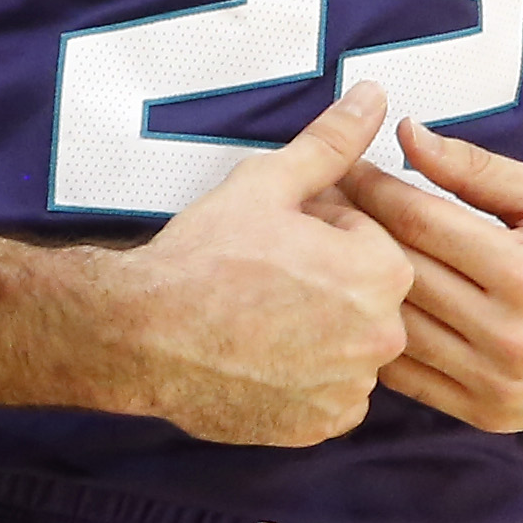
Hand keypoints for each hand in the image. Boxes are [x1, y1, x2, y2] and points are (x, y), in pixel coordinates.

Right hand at [98, 84, 422, 446]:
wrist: (142, 335)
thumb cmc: (203, 255)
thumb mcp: (267, 183)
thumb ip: (331, 143)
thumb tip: (374, 95)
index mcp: (380, 272)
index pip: (370, 237)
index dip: (321, 229)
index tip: (277, 236)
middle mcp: (380, 338)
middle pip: (365, 294)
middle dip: (326, 279)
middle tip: (263, 275)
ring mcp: (350, 389)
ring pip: (348, 344)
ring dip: (318, 329)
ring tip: (257, 316)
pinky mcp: (318, 426)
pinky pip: (329, 393)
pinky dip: (304, 377)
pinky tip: (261, 356)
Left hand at [347, 123, 522, 432]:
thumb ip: (478, 170)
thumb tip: (407, 135)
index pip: (421, 223)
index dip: (374, 190)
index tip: (344, 167)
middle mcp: (509, 336)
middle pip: (400, 275)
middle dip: (352, 233)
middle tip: (316, 203)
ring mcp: (497, 384)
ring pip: (396, 329)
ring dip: (354, 290)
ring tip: (326, 254)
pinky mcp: (489, 414)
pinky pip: (409, 379)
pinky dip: (380, 342)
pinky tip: (360, 311)